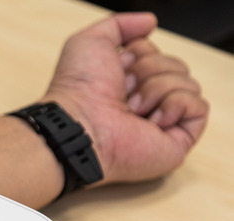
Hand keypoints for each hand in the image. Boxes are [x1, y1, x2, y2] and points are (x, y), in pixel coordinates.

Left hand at [42, 12, 208, 184]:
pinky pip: (199, 107)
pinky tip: (151, 120)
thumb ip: (120, 25)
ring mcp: (161, 123)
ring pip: (188, 83)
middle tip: (124, 90)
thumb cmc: (78, 89)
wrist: (80, 125)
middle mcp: (144, 103)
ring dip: (157, 89)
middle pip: (176, 65)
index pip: (156, 53)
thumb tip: (150, 23)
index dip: (140, 54)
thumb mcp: (91, 41)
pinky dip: (176, 105)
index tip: (118, 66)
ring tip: (132, 108)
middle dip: (150, 70)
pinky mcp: (176, 141)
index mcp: (126, 83)